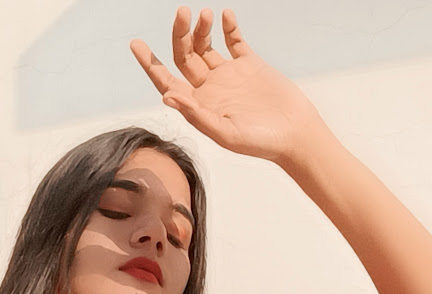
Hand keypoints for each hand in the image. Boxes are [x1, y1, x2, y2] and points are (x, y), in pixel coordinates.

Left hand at [130, 6, 325, 162]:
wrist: (295, 135)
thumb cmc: (261, 143)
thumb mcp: (226, 134)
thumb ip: (198, 116)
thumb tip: (167, 98)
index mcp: (198, 107)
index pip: (166, 82)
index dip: (150, 64)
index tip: (136, 44)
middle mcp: (209, 90)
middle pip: (184, 56)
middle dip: (179, 34)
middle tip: (182, 11)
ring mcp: (228, 76)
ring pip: (205, 45)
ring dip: (202, 28)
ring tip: (206, 14)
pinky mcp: (249, 65)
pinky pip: (234, 40)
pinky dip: (228, 27)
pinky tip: (226, 16)